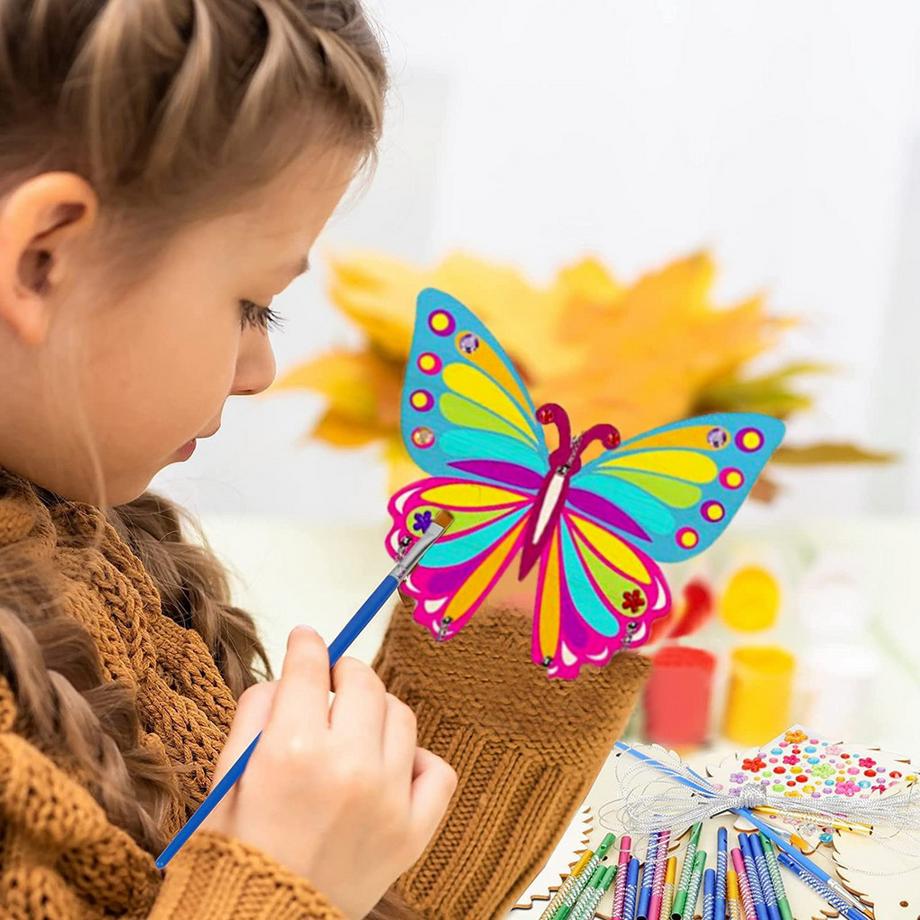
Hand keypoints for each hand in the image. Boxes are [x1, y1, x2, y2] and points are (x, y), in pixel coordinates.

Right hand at [204, 626, 456, 918]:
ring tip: (355, 726)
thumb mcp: (226, 778)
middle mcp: (347, 767)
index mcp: (292, 750)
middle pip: (362, 682)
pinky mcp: (413, 832)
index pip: (310, 668)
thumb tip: (288, 672)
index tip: (306, 639)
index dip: (307, 644)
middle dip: (343, 671)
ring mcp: (388, 799)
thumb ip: (254, 714)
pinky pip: (437, 771)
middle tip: (330, 681)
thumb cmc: (237, 855)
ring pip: (400, 716)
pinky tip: (393, 765)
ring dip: (377, 709)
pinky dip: (419, 760)